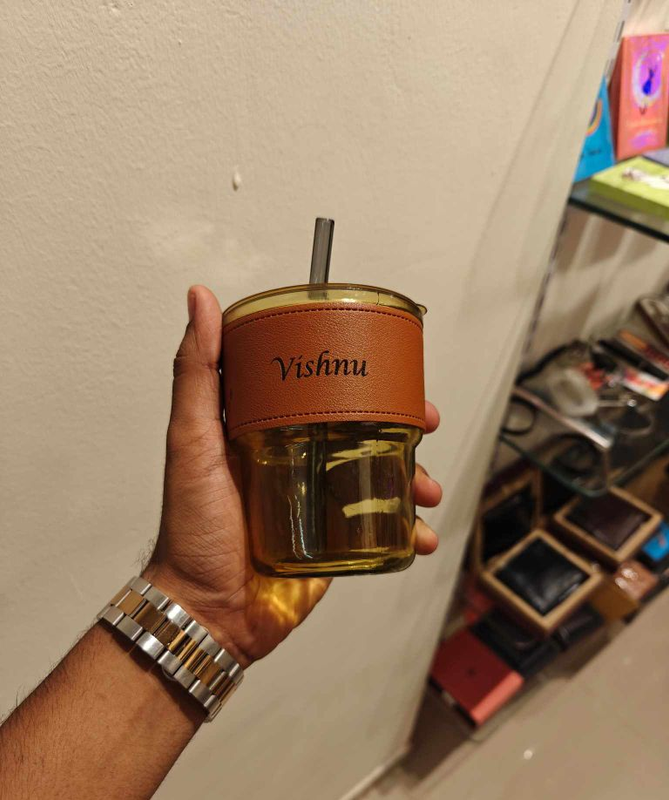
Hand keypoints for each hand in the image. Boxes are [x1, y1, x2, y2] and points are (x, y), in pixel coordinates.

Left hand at [144, 286, 442, 667]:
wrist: (208, 612)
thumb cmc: (192, 529)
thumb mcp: (192, 441)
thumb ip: (196, 374)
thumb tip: (200, 298)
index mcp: (272, 430)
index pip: (324, 389)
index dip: (361, 374)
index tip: (388, 363)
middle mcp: (300, 460)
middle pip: (364, 429)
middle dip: (404, 424)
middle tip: (425, 422)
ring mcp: (321, 502)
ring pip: (383, 477)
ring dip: (417, 477)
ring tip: (429, 487)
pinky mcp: (335, 543)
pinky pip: (383, 529)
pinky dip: (411, 530)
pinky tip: (420, 535)